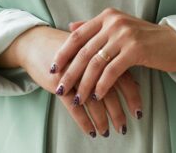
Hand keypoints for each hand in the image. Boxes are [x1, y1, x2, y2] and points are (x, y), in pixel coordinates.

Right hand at [0, 26, 142, 137]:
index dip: (132, 96)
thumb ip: (114, 67)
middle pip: (110, 90)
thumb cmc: (70, 50)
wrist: (37, 43)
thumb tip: (136, 85)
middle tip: (123, 128)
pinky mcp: (59, 83)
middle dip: (118, 112)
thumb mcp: (92, 53)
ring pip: (94, 101)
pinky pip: (74, 108)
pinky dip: (84, 121)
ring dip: (102, 119)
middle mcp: (92, 63)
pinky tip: (91, 131)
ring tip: (106, 132)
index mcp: (103, 52)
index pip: (124, 76)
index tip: (138, 113)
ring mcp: (75, 73)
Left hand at [52, 8, 175, 107]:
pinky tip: (98, 95)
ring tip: (79, 98)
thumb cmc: (146, 38)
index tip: (54, 69)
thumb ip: (95, 27)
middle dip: (70, 73)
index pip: (77, 35)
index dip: (63, 53)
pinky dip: (102, 85)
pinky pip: (111, 71)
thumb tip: (70, 27)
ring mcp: (125, 35)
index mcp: (108, 16)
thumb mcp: (119, 27)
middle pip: (84, 51)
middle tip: (61, 89)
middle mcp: (115, 22)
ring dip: (84, 84)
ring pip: (96, 63)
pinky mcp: (136, 49)